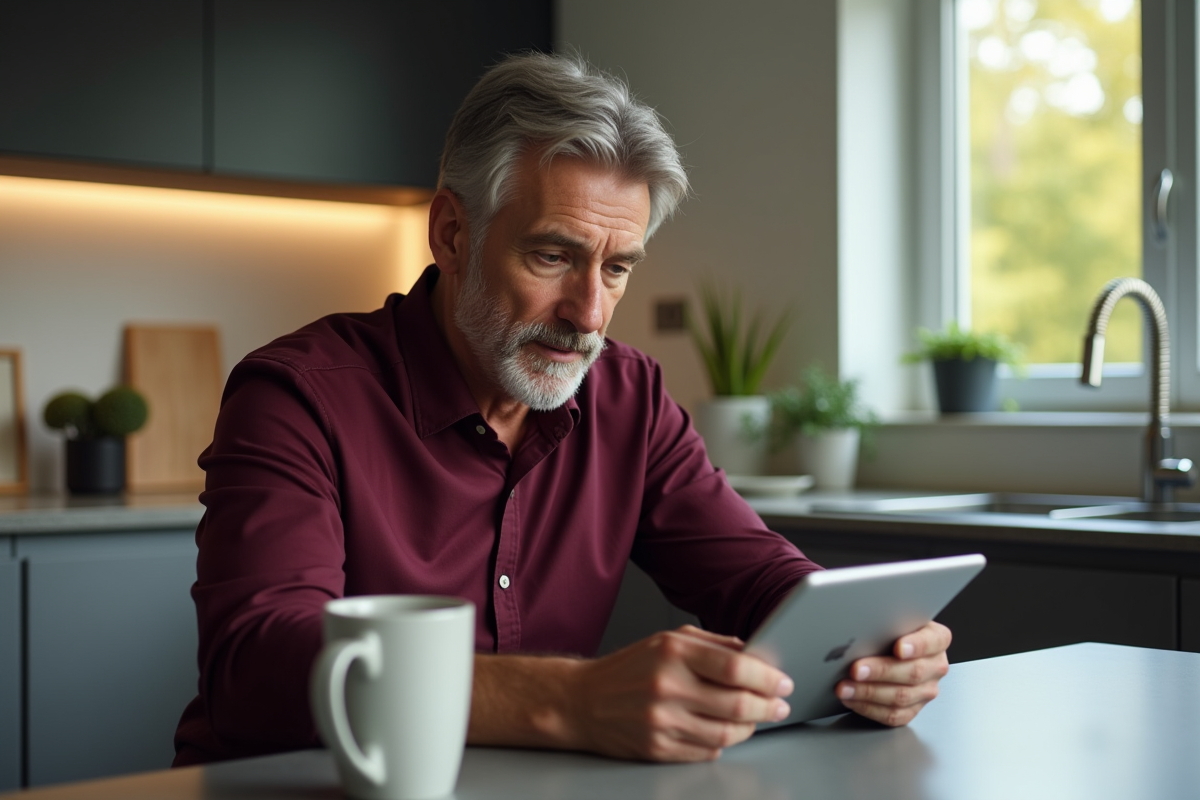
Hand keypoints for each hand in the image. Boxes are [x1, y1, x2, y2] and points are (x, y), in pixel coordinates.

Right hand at [563, 625, 794, 761]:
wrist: (582, 701)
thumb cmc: (629, 668)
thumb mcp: (667, 640)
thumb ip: (712, 645)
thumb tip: (754, 653)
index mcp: (673, 652)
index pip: (735, 667)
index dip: (767, 677)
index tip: (783, 682)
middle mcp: (667, 686)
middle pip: (737, 704)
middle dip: (768, 706)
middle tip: (779, 705)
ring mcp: (662, 721)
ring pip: (727, 733)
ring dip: (750, 728)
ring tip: (755, 719)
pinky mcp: (658, 748)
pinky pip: (707, 750)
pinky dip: (723, 742)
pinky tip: (725, 731)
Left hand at [836, 620, 951, 726]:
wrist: (889, 646)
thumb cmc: (891, 630)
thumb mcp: (893, 619)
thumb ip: (888, 621)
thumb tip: (863, 625)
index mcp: (937, 639)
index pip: (932, 641)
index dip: (916, 645)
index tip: (898, 647)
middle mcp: (935, 666)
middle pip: (913, 672)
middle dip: (881, 671)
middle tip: (857, 669)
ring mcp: (926, 690)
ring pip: (901, 697)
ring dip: (868, 693)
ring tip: (845, 687)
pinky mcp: (913, 709)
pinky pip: (893, 715)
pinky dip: (868, 708)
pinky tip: (852, 699)